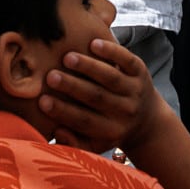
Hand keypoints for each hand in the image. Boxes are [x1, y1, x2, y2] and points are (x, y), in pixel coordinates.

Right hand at [38, 37, 162, 152]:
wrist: (147, 121)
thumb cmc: (110, 131)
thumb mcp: (95, 145)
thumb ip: (74, 143)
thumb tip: (56, 131)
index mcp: (111, 130)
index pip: (85, 121)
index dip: (63, 111)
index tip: (42, 100)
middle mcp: (126, 111)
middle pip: (97, 97)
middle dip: (73, 86)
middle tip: (51, 76)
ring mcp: (135, 90)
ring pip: (111, 77)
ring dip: (89, 67)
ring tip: (68, 57)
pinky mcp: (141, 72)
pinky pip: (127, 60)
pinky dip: (112, 52)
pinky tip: (94, 43)